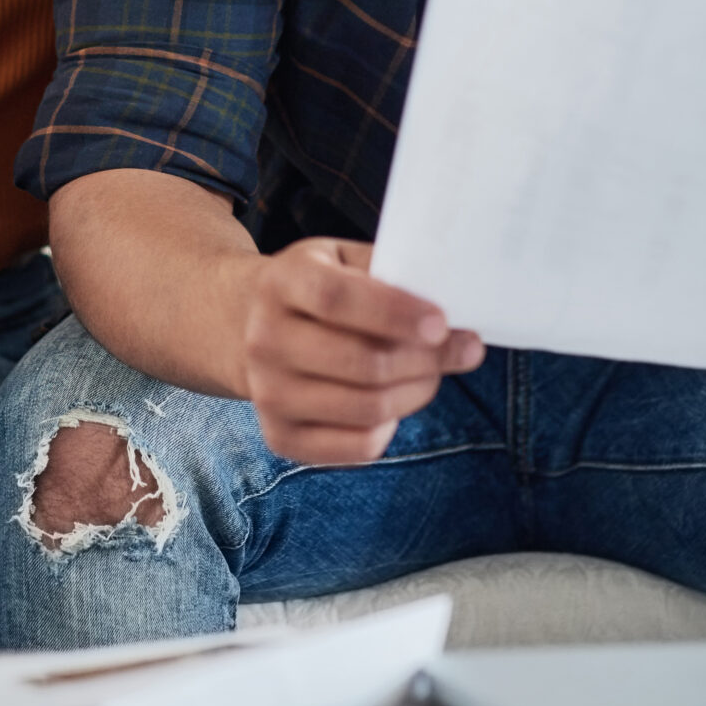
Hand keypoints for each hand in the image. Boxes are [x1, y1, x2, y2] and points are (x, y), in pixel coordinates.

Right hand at [238, 238, 484, 463]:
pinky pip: (358, 447)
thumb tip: (455, 304)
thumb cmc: (311, 289)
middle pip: (363, 363)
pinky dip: (391, 426)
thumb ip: (389, 271)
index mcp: (280, 283)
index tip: (442, 323)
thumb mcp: (338, 258)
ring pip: (368, 408)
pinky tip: (393, 400)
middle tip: (463, 347)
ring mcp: (268, 394)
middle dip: (428, 359)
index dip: (395, 313)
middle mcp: (265, 341)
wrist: (242, 327)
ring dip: (419, 391)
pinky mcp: (280, 437)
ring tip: (433, 372)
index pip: (337, 300)